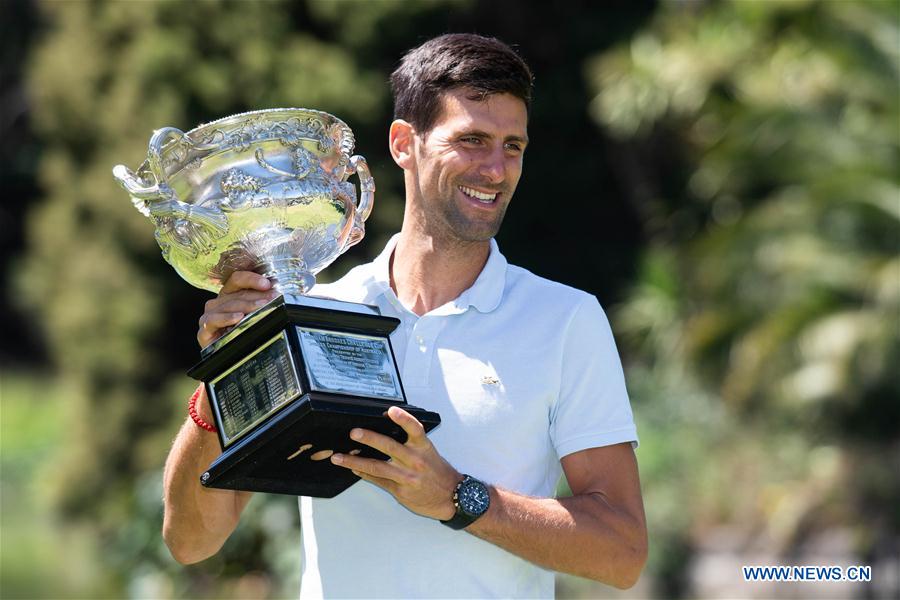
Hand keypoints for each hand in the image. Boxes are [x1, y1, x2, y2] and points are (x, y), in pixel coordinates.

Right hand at [197, 271, 276, 347]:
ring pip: (227, 306)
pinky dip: (226, 318)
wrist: (232, 359)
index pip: (237, 279)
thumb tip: (276, 294)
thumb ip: (261, 303)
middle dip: (256, 296)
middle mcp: (217, 303)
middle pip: (236, 294)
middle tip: (272, 298)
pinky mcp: (203, 331)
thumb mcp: (254, 316)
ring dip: (245, 306)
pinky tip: (238, 318)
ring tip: (260, 307)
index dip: (252, 279)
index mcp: (228, 295)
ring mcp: (209, 316)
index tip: (267, 284)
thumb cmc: (242, 335)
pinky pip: (212, 321)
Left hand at [331, 406, 461, 520]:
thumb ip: (410, 443)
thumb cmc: (438, 472)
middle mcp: (415, 461)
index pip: (414, 429)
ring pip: (377, 467)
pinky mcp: (400, 491)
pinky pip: (378, 481)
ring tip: (339, 457)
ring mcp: (406, 477)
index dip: (403, 419)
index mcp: (423, 447)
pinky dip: (363, 474)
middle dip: (370, 438)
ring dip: (355, 461)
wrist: (451, 497)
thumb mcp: (428, 452)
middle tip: (354, 433)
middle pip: (389, 447)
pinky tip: (353, 468)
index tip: (391, 411)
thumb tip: (384, 430)